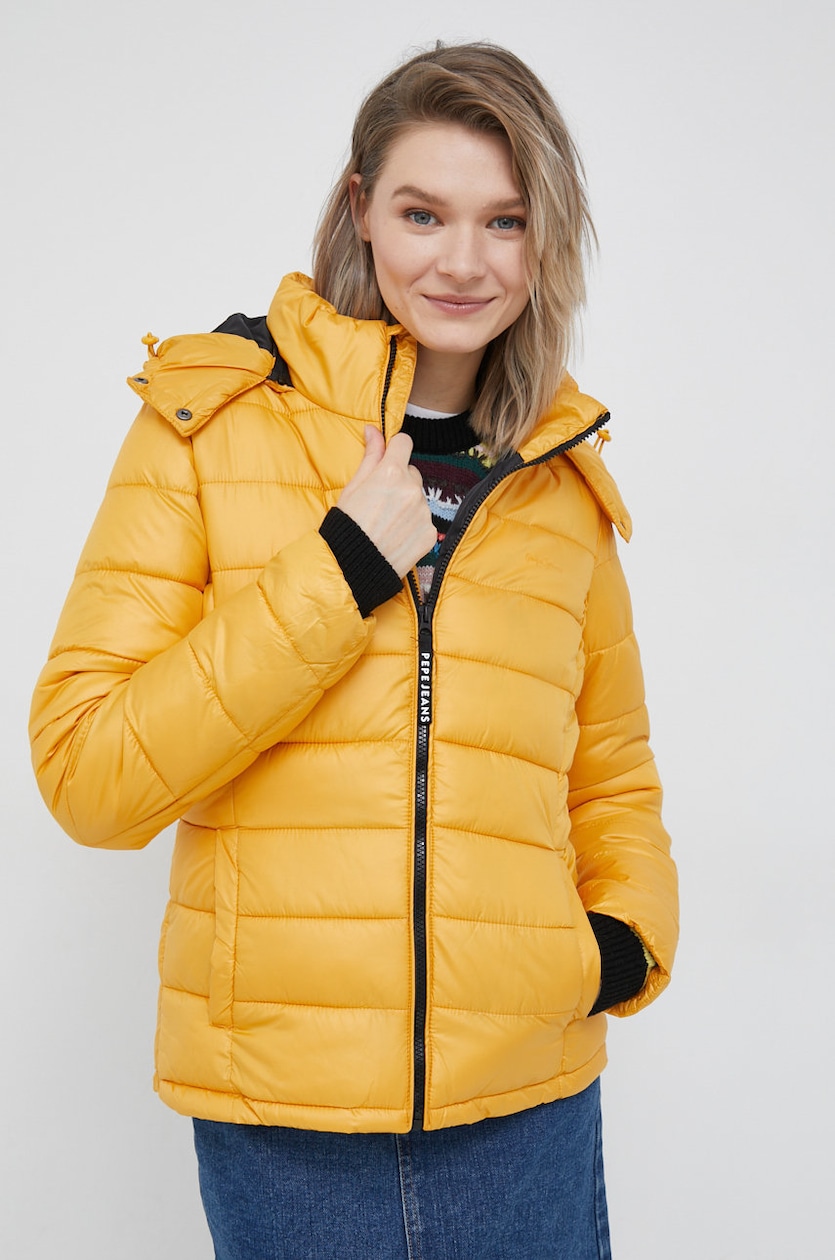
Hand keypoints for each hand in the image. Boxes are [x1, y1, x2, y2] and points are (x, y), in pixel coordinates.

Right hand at [337, 427, 436, 577]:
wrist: (353, 567)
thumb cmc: (347, 525)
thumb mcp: (353, 486)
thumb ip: (370, 456)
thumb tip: (373, 429)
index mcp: (391, 473)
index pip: (404, 442)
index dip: (395, 448)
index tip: (389, 457)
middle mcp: (412, 489)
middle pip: (411, 472)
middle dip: (399, 481)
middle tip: (380, 502)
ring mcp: (424, 512)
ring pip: (419, 497)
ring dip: (407, 504)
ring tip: (387, 523)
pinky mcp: (430, 533)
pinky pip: (425, 520)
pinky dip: (414, 526)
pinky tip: (397, 536)